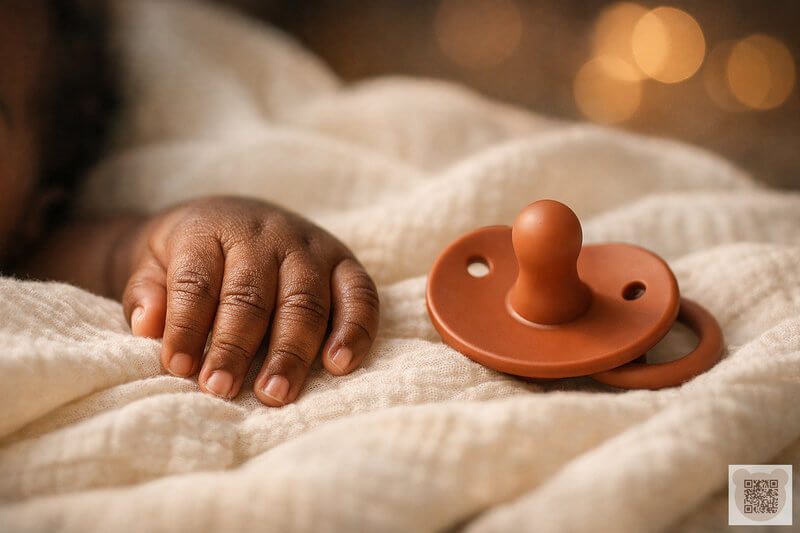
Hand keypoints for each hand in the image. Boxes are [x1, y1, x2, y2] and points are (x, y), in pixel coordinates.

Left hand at [122, 197, 378, 405]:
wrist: (228, 217)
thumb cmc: (187, 254)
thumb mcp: (150, 263)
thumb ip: (147, 292)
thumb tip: (149, 324)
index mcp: (211, 229)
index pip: (197, 281)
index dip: (186, 326)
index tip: (177, 369)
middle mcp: (265, 233)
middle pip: (252, 294)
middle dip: (235, 346)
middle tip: (221, 389)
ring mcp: (309, 245)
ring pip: (304, 299)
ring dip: (291, 350)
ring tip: (274, 393)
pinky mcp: (343, 260)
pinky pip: (359, 294)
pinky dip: (355, 329)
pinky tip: (339, 364)